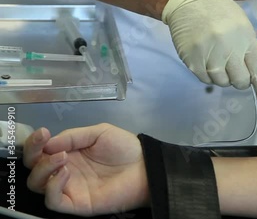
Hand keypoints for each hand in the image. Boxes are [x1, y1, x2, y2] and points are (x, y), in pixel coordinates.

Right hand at [23, 124, 148, 215]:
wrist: (144, 166)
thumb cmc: (124, 148)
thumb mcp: (99, 132)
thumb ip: (73, 136)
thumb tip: (48, 143)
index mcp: (67, 152)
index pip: (40, 151)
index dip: (35, 143)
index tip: (41, 133)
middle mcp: (64, 170)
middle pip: (33, 169)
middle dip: (34, 155)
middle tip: (47, 145)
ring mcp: (69, 188)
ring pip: (38, 185)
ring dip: (44, 169)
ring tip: (62, 157)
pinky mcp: (76, 203)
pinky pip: (54, 201)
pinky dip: (53, 186)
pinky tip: (66, 172)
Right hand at [163, 0, 256, 105]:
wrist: (189, 2)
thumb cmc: (219, 12)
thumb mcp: (241, 25)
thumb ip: (249, 49)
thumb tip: (252, 74)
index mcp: (245, 38)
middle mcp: (229, 49)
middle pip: (240, 81)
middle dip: (240, 79)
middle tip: (235, 68)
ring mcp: (210, 56)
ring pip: (222, 82)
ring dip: (223, 76)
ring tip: (218, 58)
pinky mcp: (193, 62)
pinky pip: (206, 80)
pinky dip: (209, 75)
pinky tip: (207, 59)